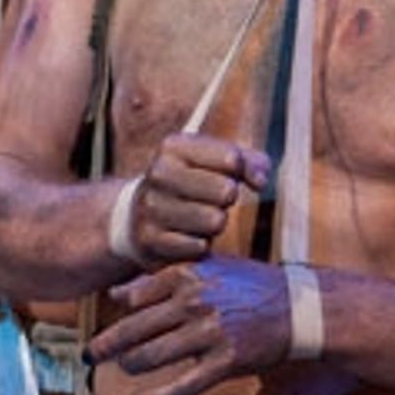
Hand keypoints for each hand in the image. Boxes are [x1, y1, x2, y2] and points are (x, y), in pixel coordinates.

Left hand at [88, 256, 289, 394]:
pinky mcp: (223, 362)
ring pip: (150, 358)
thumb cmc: (247, 285)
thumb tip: (114, 294)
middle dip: (104, 347)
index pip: (132, 299)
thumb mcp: (206, 268)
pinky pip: (180, 386)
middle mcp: (193, 302)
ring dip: (130, 367)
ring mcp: (209, 333)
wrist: (295, 308)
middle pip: (132, 330)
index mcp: (186, 275)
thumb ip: (159, 278)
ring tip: (125, 369)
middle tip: (88, 357)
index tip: (104, 327)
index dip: (115, 316)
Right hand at [125, 132, 270, 265]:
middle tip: (213, 200)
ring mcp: (151, 207)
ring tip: (199, 218)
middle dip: (227, 199)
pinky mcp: (151, 239)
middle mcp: (159, 173)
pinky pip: (199, 247)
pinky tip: (186, 236)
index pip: (231, 158)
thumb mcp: (212, 160)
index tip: (240, 176)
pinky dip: (200, 245)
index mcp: (175, 146)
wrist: (134, 215)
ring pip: (214, 221)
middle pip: (225, 191)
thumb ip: (248, 161)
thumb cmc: (189, 183)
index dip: (246, 171)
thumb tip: (260, 180)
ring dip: (215, 224)